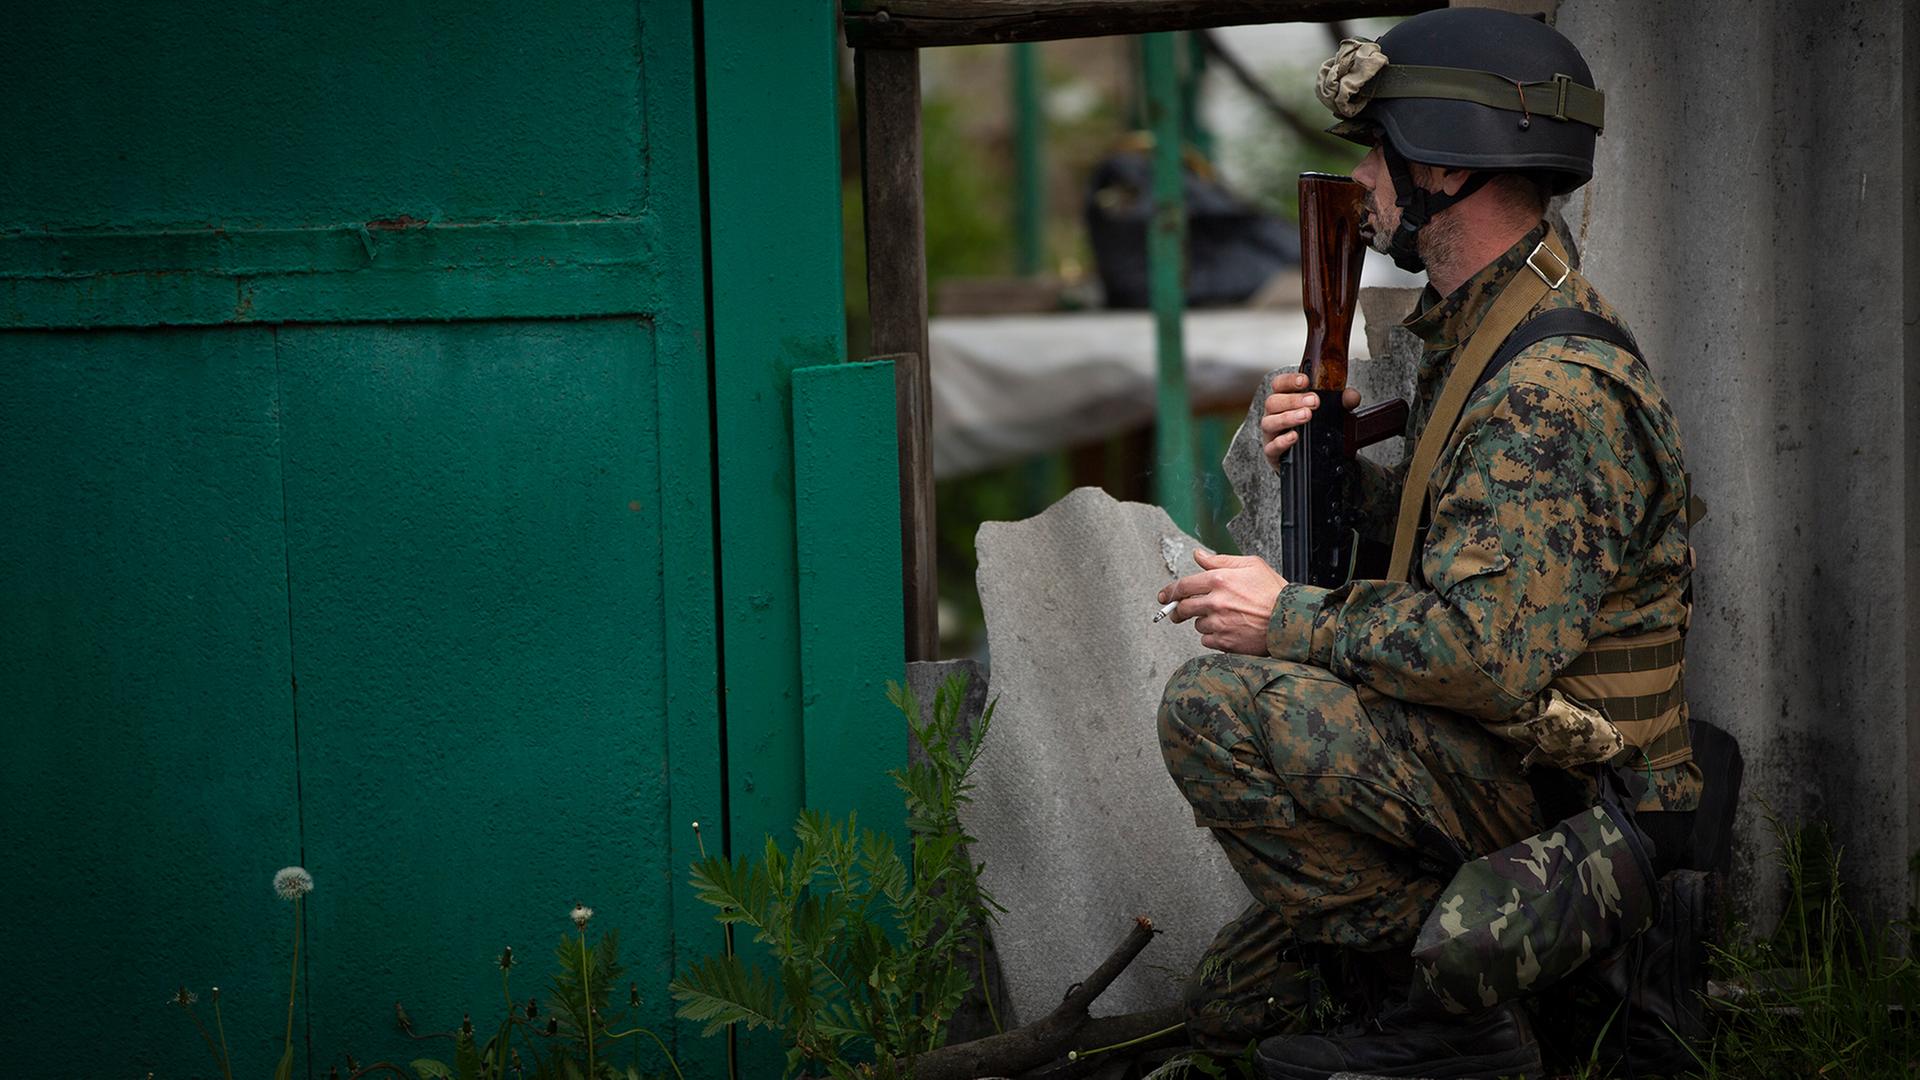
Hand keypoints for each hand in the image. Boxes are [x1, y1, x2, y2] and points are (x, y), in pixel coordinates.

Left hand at [1157, 550, 1287, 654]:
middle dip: (1177, 610)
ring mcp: (1220, 624)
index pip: (1183, 586)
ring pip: (1197, 624)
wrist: (1291, 620)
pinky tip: (1228, 630)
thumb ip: (1220, 560)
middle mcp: (1216, 602)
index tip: (1164, 596)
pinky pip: (1207, 640)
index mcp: (1219, 580)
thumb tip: (1199, 555)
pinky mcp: (1225, 642)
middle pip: (1183, 608)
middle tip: (1178, 612)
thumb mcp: (1251, 565)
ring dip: (1203, 621)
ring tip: (1222, 618)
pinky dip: (1213, 637)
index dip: (1169, 591)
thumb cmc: (1274, 591)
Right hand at [1262, 372, 1361, 467]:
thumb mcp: (1329, 413)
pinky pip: (1271, 447)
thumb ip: (1341, 403)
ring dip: (1288, 418)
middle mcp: (1274, 415)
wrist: (1311, 459)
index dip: (1289, 381)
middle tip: (1314, 401)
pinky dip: (1282, 441)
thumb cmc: (1313, 429)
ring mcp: (1271, 434)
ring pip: (1269, 422)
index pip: (1279, 385)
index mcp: (1284, 400)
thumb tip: (1352, 396)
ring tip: (1306, 416)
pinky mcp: (1272, 453)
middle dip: (1293, 400)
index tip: (1305, 381)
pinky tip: (1294, 437)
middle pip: (1273, 402)